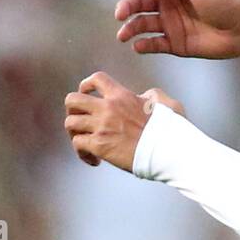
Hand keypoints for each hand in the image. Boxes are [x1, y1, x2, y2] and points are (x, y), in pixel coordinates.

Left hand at [64, 73, 184, 172]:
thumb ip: (152, 95)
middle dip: (72, 109)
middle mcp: (108, 108)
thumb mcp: (165, 102)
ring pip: (70, 123)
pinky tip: (94, 160)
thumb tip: (143, 96)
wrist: (167, 150)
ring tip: (85, 141)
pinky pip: (77, 145)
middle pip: (72, 99)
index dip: (86, 84)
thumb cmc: (170, 129)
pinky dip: (82, 153)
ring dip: (75, 133)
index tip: (87, 92)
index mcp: (122, 96)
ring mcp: (101, 127)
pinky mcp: (99, 146)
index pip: (97, 79)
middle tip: (80, 118)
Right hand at [115, 0, 239, 58]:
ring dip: (129, 28)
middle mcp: (169, 3)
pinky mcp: (176, 43)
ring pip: (142, 24)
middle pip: (138, 1)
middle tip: (120, 14)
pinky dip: (142, 45)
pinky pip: (153, 45)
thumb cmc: (226, 1)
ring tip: (124, 35)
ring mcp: (171, 24)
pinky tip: (138, 45)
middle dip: (126, 7)